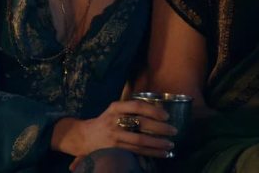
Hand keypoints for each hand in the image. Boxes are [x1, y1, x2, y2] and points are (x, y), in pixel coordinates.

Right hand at [53, 100, 175, 161]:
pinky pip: (137, 152)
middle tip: (173, 130)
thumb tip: (159, 109)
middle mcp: (114, 120)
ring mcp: (114, 136)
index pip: (136, 106)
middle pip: (141, 124)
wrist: (85, 136)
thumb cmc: (106, 121)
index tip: (166, 116)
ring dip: (158, 143)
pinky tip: (163, 154)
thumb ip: (131, 108)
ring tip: (171, 144)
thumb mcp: (114, 109)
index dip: (153, 110)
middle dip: (160, 128)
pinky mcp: (116, 149)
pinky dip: (152, 153)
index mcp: (115, 107)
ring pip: (140, 141)